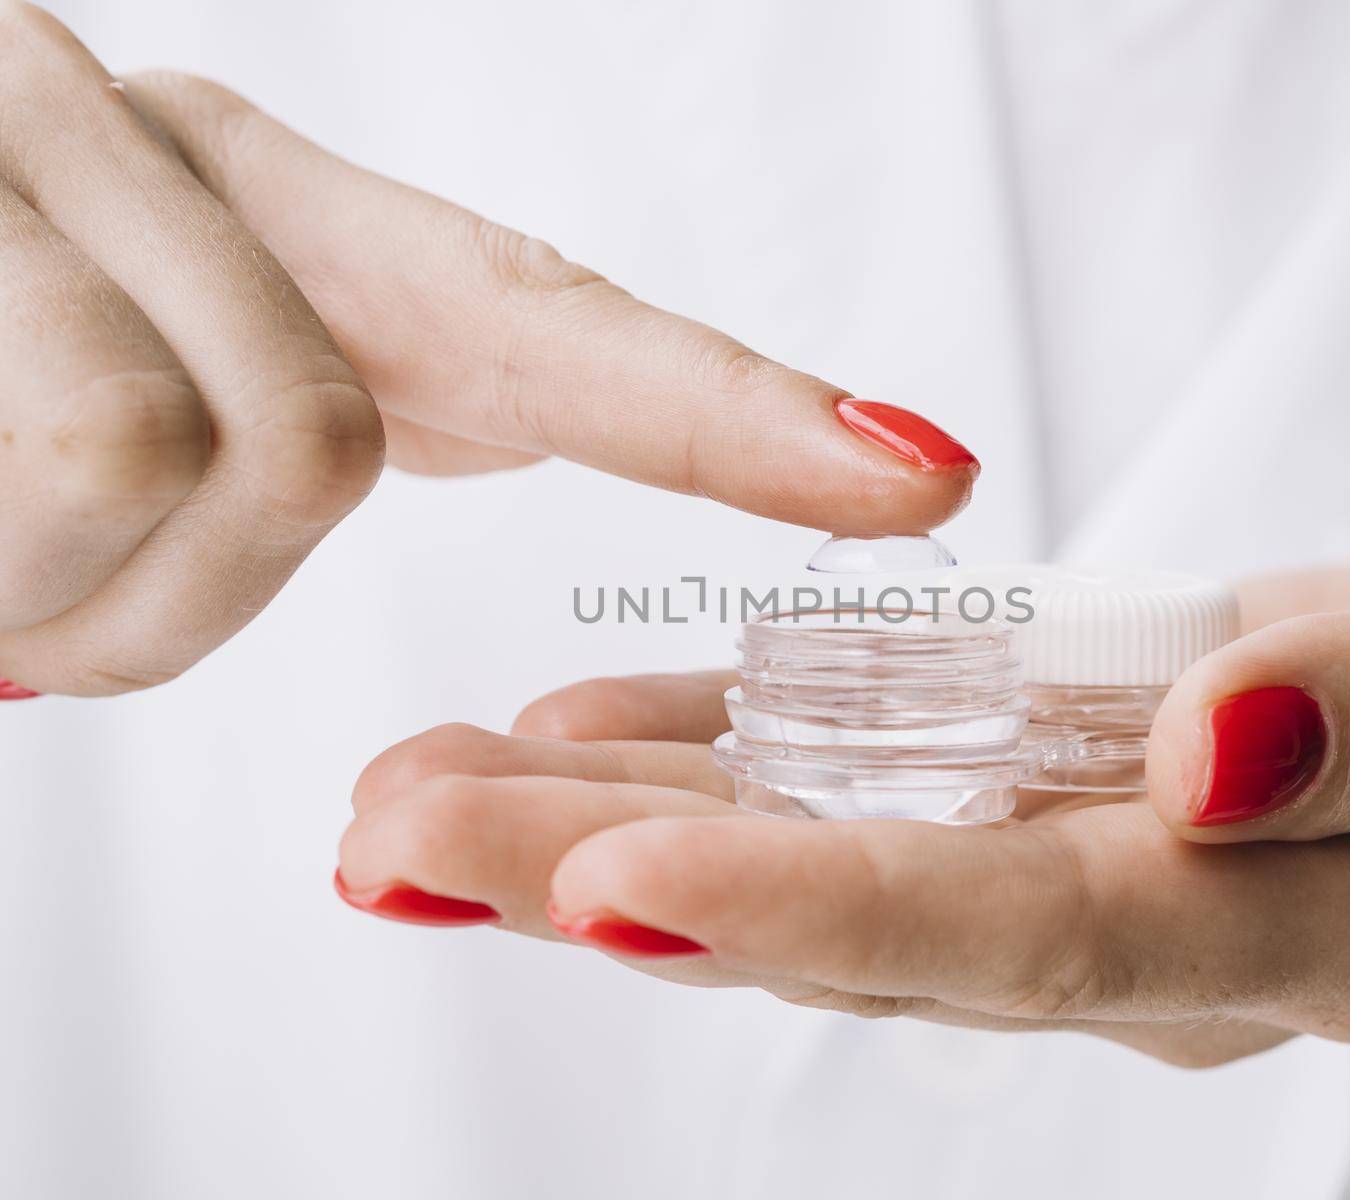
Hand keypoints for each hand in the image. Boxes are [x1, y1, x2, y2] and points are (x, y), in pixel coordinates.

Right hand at [0, 4, 972, 696]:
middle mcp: (161, 153)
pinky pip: (53, 476)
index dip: (738, 414)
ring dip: (68, 602)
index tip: (922, 478)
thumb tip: (440, 420)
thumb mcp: (130, 358)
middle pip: (309, 440)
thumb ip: (311, 368)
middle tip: (52, 621)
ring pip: (174, 462)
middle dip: (180, 598)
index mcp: (266, 212)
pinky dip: (9, 596)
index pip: (551, 316)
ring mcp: (27, 170)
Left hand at [336, 501, 1349, 1064]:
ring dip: (610, 830)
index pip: (1030, 931)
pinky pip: (861, 786)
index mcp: (1290, 916)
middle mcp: (1151, 925)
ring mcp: (1079, 869)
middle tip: (396, 842)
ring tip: (419, 795)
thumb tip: (1212, 758)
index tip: (607, 883)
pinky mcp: (1043, 797)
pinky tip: (574, 739)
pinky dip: (716, 755)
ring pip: (820, 858)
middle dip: (616, 890)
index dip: (822, 914)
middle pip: (860, 918)